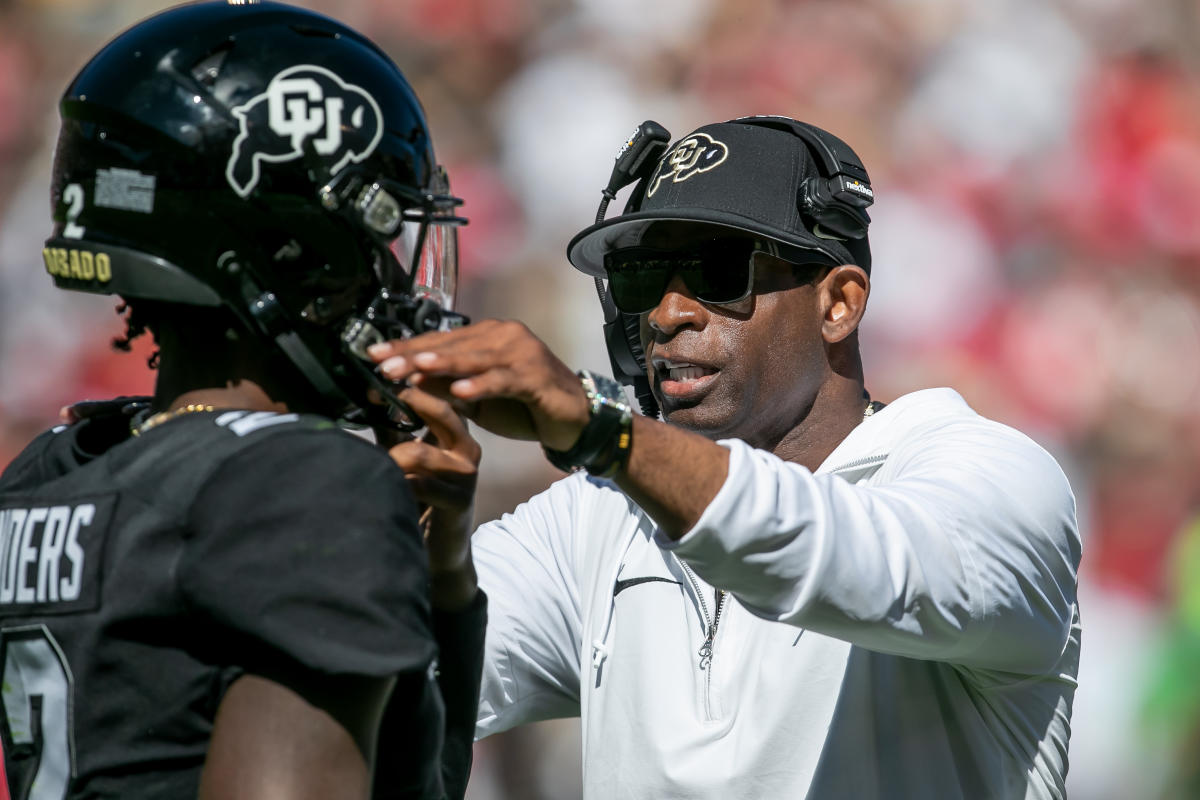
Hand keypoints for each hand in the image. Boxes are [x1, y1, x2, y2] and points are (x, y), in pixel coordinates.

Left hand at [367, 320, 589, 451]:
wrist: (572, 418)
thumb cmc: (523, 405)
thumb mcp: (477, 398)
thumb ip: (447, 388)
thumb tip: (408, 382)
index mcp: (486, 336)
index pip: (439, 340)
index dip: (406, 347)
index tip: (373, 354)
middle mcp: (503, 336)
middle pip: (452, 345)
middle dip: (414, 356)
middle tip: (382, 364)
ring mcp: (521, 353)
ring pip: (475, 358)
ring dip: (443, 364)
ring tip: (415, 369)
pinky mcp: (536, 375)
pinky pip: (503, 379)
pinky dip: (481, 385)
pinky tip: (461, 392)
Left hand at [381, 386, 480, 609]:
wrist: (441, 549)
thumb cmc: (420, 498)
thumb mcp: (406, 456)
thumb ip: (394, 428)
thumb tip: (370, 394)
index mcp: (457, 433)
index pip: (441, 396)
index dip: (413, 384)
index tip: (379, 380)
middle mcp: (467, 449)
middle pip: (441, 412)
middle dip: (408, 402)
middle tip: (374, 399)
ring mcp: (465, 475)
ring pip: (417, 452)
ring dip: (387, 459)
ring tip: (373, 467)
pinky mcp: (457, 501)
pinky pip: (417, 485)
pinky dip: (393, 485)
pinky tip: (384, 490)